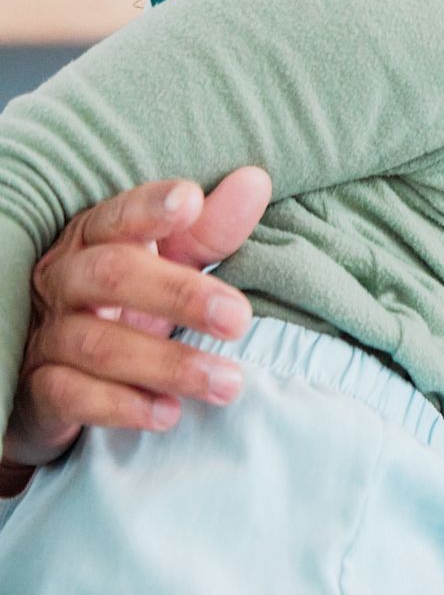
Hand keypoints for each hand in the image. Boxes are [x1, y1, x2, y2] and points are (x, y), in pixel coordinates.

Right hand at [2, 170, 269, 483]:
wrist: (61, 374)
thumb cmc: (128, 303)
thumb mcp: (168, 263)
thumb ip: (210, 230)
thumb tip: (255, 180)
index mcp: (95, 239)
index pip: (118, 215)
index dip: (150, 207)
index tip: (191, 201)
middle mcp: (64, 280)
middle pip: (113, 276)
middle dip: (180, 295)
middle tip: (239, 319)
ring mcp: (47, 335)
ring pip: (99, 343)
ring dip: (169, 364)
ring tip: (229, 382)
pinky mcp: (37, 388)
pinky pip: (70, 395)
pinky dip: (121, 406)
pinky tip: (167, 414)